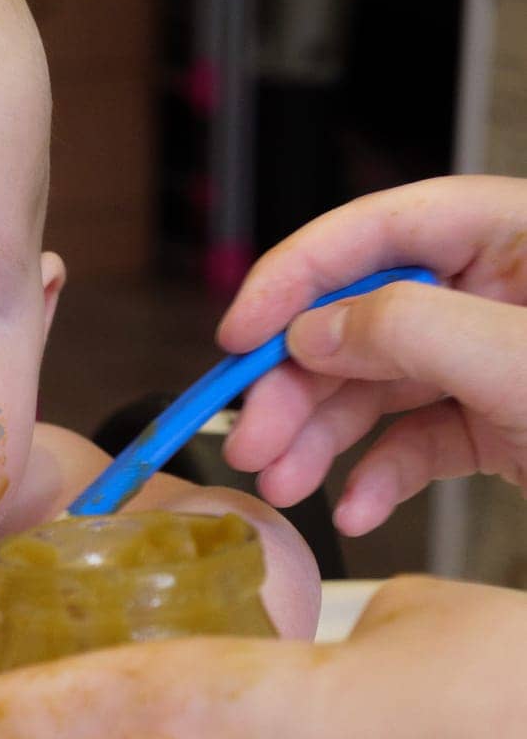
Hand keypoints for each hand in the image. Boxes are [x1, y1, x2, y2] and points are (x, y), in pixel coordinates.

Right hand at [218, 176, 526, 532]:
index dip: (296, 276)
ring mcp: (498, 362)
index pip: (378, 231)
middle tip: (253, 439)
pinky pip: (420, 440)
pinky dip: (381, 476)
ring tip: (286, 484)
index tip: (240, 332)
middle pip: (362, 320)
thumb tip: (314, 329)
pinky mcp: (503, 424)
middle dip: (299, 383)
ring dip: (322, 437)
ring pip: (379, 387)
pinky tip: (359, 508)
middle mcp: (499, 295)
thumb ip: (414, 329)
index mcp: (516, 238)